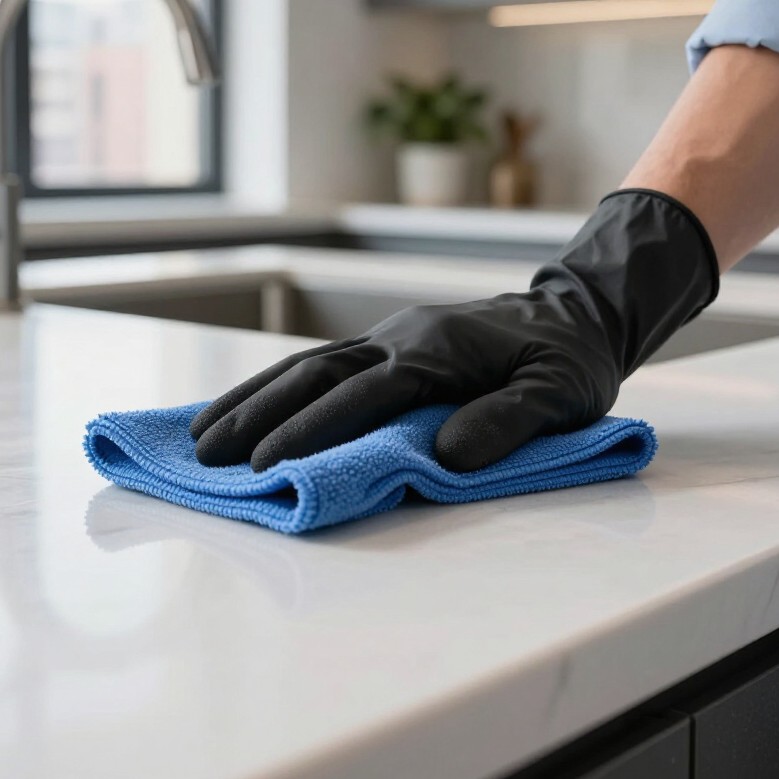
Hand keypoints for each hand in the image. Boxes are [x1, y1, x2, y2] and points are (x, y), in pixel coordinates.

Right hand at [190, 190, 717, 472]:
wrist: (574, 312)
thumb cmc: (569, 361)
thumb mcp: (562, 393)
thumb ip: (508, 420)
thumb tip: (445, 456)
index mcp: (438, 351)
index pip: (364, 394)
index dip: (312, 429)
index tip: (267, 466)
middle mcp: (402, 337)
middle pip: (316, 373)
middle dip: (259, 414)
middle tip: (208, 455)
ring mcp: (391, 335)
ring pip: (309, 362)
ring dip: (255, 398)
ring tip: (205, 434)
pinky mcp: (390, 342)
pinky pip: (324, 360)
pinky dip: (281, 385)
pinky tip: (254, 406)